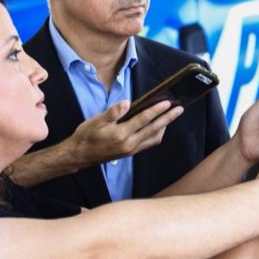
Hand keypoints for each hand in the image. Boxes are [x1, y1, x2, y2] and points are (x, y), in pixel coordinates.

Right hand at [68, 99, 182, 165]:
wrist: (79, 155)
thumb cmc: (86, 136)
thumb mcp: (96, 121)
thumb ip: (113, 112)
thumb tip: (127, 103)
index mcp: (121, 134)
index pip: (143, 120)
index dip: (156, 110)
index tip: (168, 103)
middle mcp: (129, 144)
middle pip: (154, 129)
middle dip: (168, 118)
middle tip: (179, 109)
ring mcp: (131, 150)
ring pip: (154, 138)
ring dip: (164, 127)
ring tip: (171, 116)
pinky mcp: (130, 153)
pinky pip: (148, 144)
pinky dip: (156, 135)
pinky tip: (158, 128)